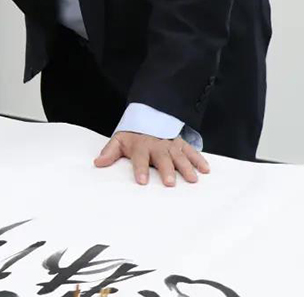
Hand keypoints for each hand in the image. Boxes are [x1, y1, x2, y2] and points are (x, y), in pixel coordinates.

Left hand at [94, 131, 210, 185]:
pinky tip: (205, 170)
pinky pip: (191, 152)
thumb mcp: (119, 141)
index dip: (140, 169)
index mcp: (141, 146)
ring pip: (179, 156)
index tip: (142, 181)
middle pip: (162, 158)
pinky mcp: (181, 145)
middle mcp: (157, 145)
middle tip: (169, 183)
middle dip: (166, 170)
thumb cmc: (133, 137)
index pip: (140, 158)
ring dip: (186, 167)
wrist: (148, 120)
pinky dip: (199, 160)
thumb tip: (97, 163)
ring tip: (192, 179)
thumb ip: (110, 152)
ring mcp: (171, 145)